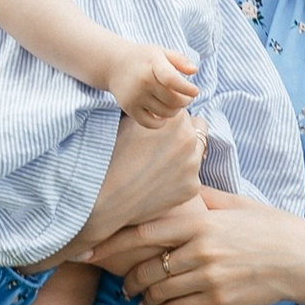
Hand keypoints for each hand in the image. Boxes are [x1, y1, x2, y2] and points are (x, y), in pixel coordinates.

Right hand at [50, 108, 202, 258]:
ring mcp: (193, 165)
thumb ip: (152, 114)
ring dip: (185, 154)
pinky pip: (191, 176)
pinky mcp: (192, 187)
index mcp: (175, 119)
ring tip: (160, 164)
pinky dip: (180, 177)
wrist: (106, 197)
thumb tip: (162, 107)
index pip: (182, 109)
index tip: (162, 125)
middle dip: (183, 133)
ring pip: (197, 153)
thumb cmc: (112, 157)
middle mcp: (190, 139)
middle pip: (197, 127)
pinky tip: (160, 182)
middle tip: (162, 145)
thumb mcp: (129, 124)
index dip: (171, 117)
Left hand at [104, 191, 304, 304]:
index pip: (143, 234)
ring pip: (158, 294)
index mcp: (201, 223)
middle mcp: (201, 251)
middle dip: (127, 278)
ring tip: (139, 298)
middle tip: (120, 282)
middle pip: (146, 269)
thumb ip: (201, 198)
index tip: (87, 251)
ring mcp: (210, 279)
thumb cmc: (268, 227)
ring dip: (143, 298)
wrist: (303, 260)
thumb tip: (175, 183)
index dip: (110, 245)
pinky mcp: (218, 303)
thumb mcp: (235, 204)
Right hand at [105, 39, 200, 128]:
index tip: (195, 91)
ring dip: (175, 111)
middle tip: (187, 98)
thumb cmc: (143, 59)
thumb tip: (194, 71)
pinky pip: (149, 123)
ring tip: (175, 104)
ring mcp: (135, 97)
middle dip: (185, 101)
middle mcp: (143, 82)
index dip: (187, 88)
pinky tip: (163, 115)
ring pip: (164, 113)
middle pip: (173, 100)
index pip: (172, 80)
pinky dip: (160, 123)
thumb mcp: (161, 52)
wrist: (114, 65)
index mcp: (153, 65)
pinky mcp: (129, 108)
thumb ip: (180, 60)